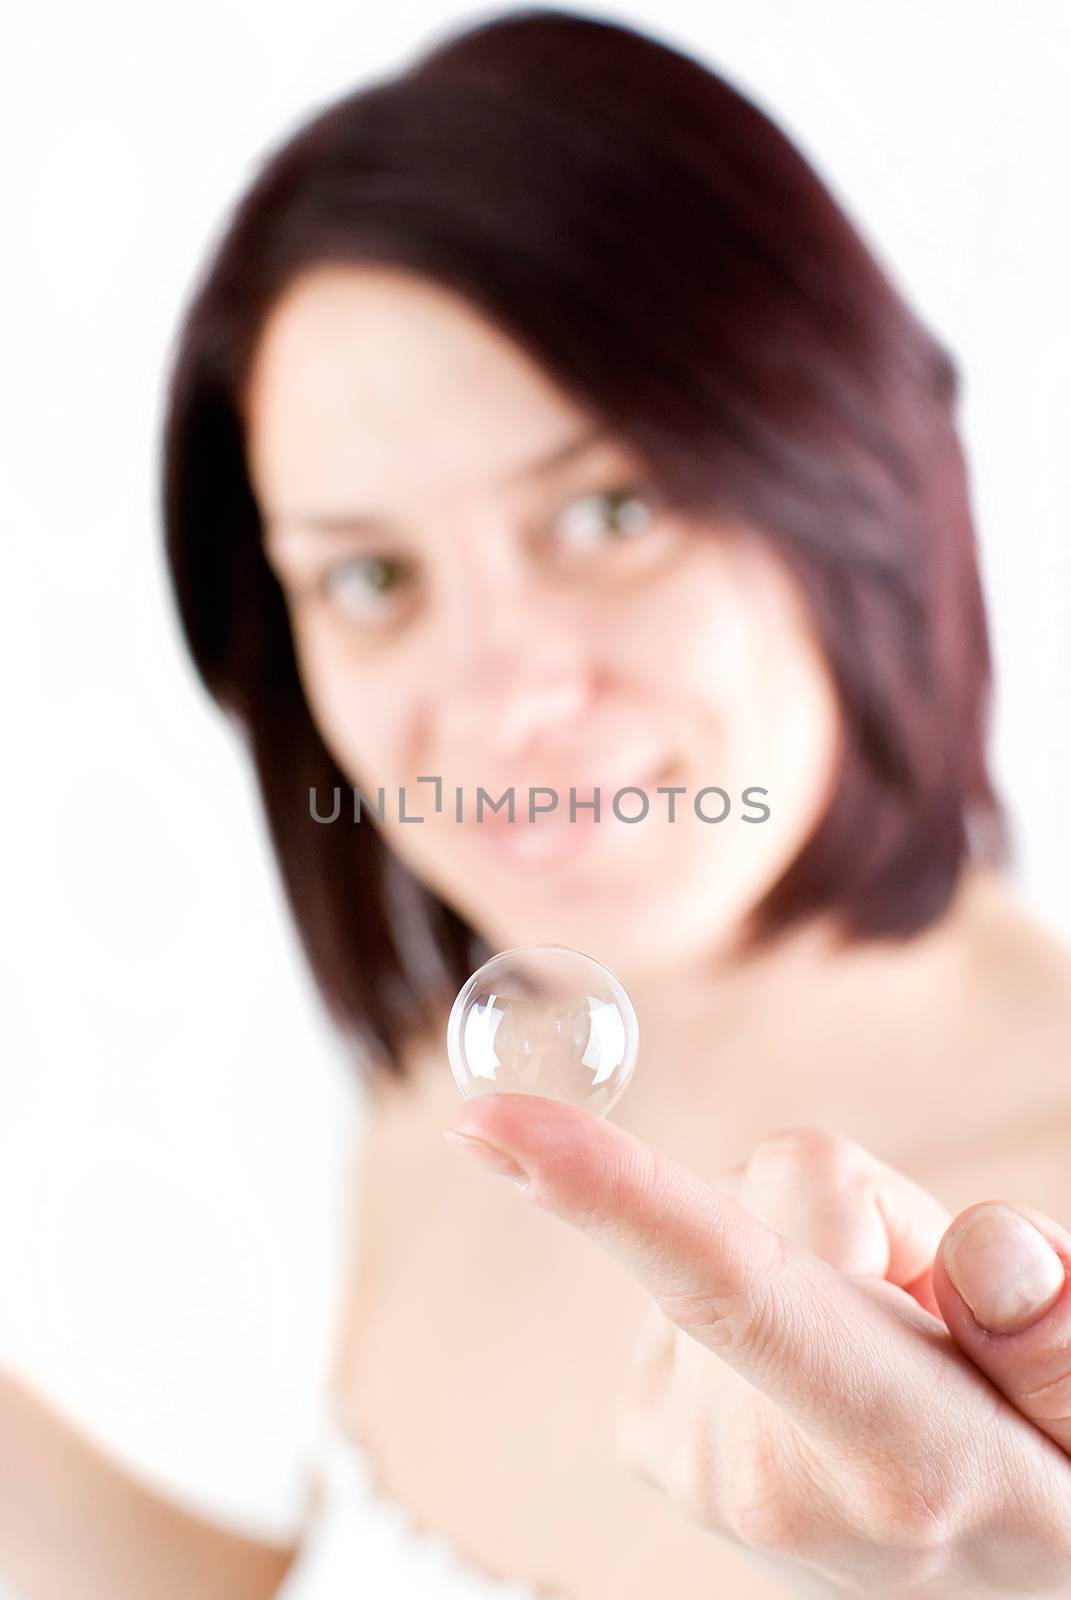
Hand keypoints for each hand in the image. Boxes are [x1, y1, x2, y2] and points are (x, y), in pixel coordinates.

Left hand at [442, 1096, 1070, 1598]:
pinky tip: (820, 1372)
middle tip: (943, 1326)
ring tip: (888, 1364)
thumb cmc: (1051, 1482)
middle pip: (782, 1189)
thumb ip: (1060, 1336)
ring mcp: (685, 1458)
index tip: (486, 1123)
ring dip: (824, 1260)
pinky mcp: (647, 1433)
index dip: (607, 1191)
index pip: (730, 1286)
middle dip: (874, 1219)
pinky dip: (767, 1291)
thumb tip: (976, 1257)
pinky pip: (696, 1262)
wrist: (987, 1590)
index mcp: (891, 1454)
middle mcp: (757, 1465)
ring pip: (739, 1212)